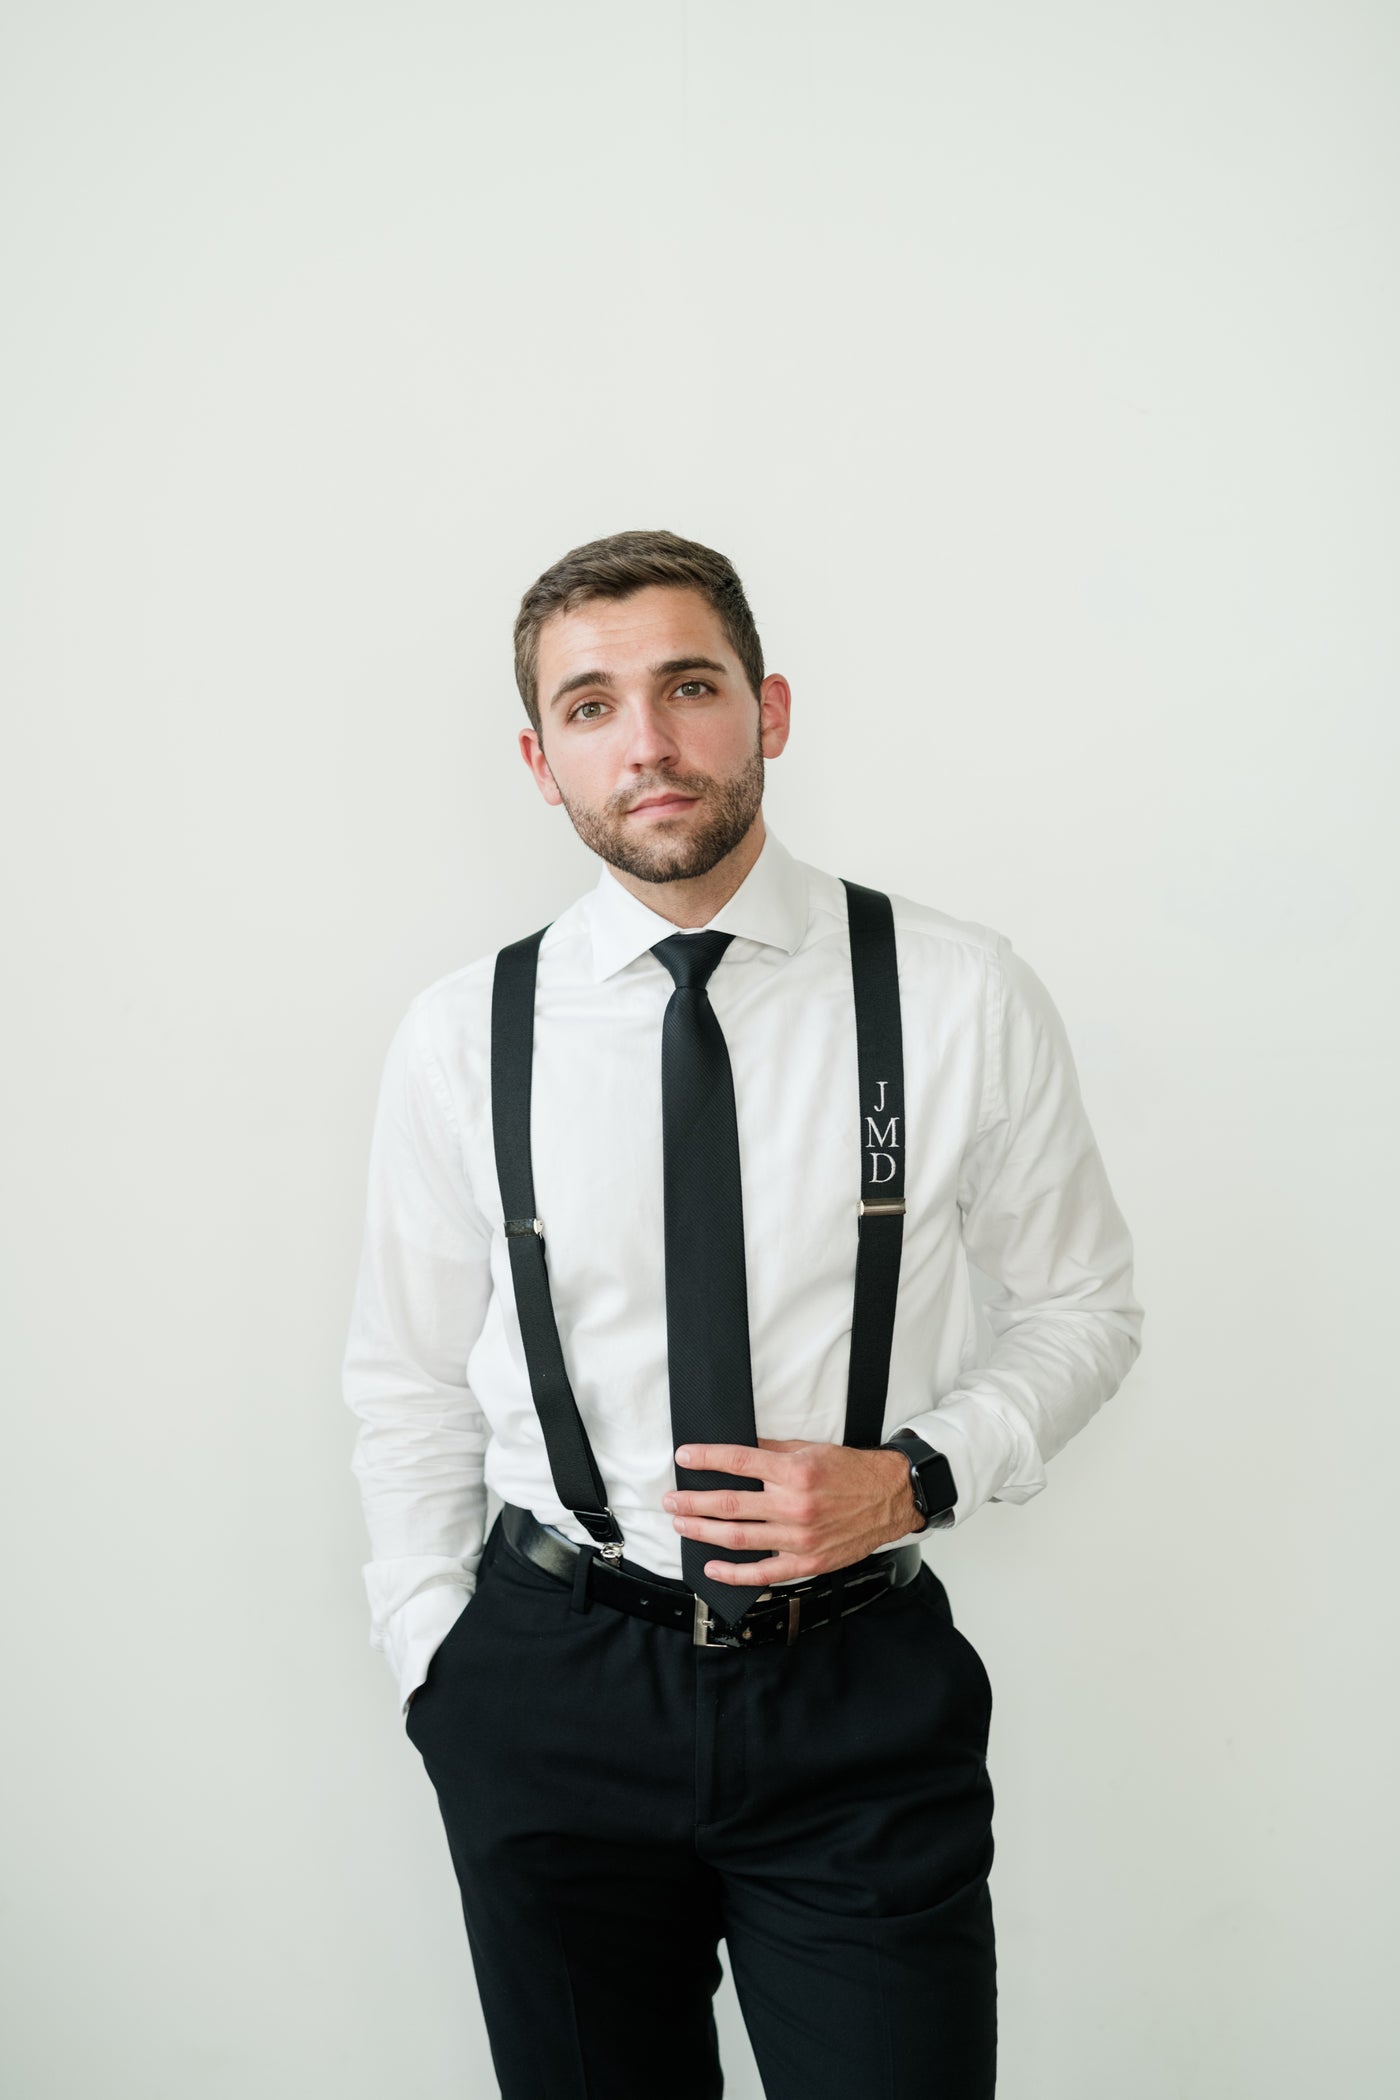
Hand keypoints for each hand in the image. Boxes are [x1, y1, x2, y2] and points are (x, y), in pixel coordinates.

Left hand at [662, 1437, 924, 1584]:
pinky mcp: (806, 1563)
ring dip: (703, 1532)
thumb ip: (772, 1450)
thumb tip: (735, 1449)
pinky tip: (711, 1567)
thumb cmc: (850, 1472)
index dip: (706, 1459)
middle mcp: (795, 1505)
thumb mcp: (811, 1449)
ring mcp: (799, 1538)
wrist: (890, 1498)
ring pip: (739, 1537)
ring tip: (681, 1525)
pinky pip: (763, 1574)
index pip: (739, 1461)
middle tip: (671, 1500)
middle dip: (693, 1502)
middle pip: (730, 1504)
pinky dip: (734, 1573)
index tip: (683, 1457)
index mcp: (795, 1471)